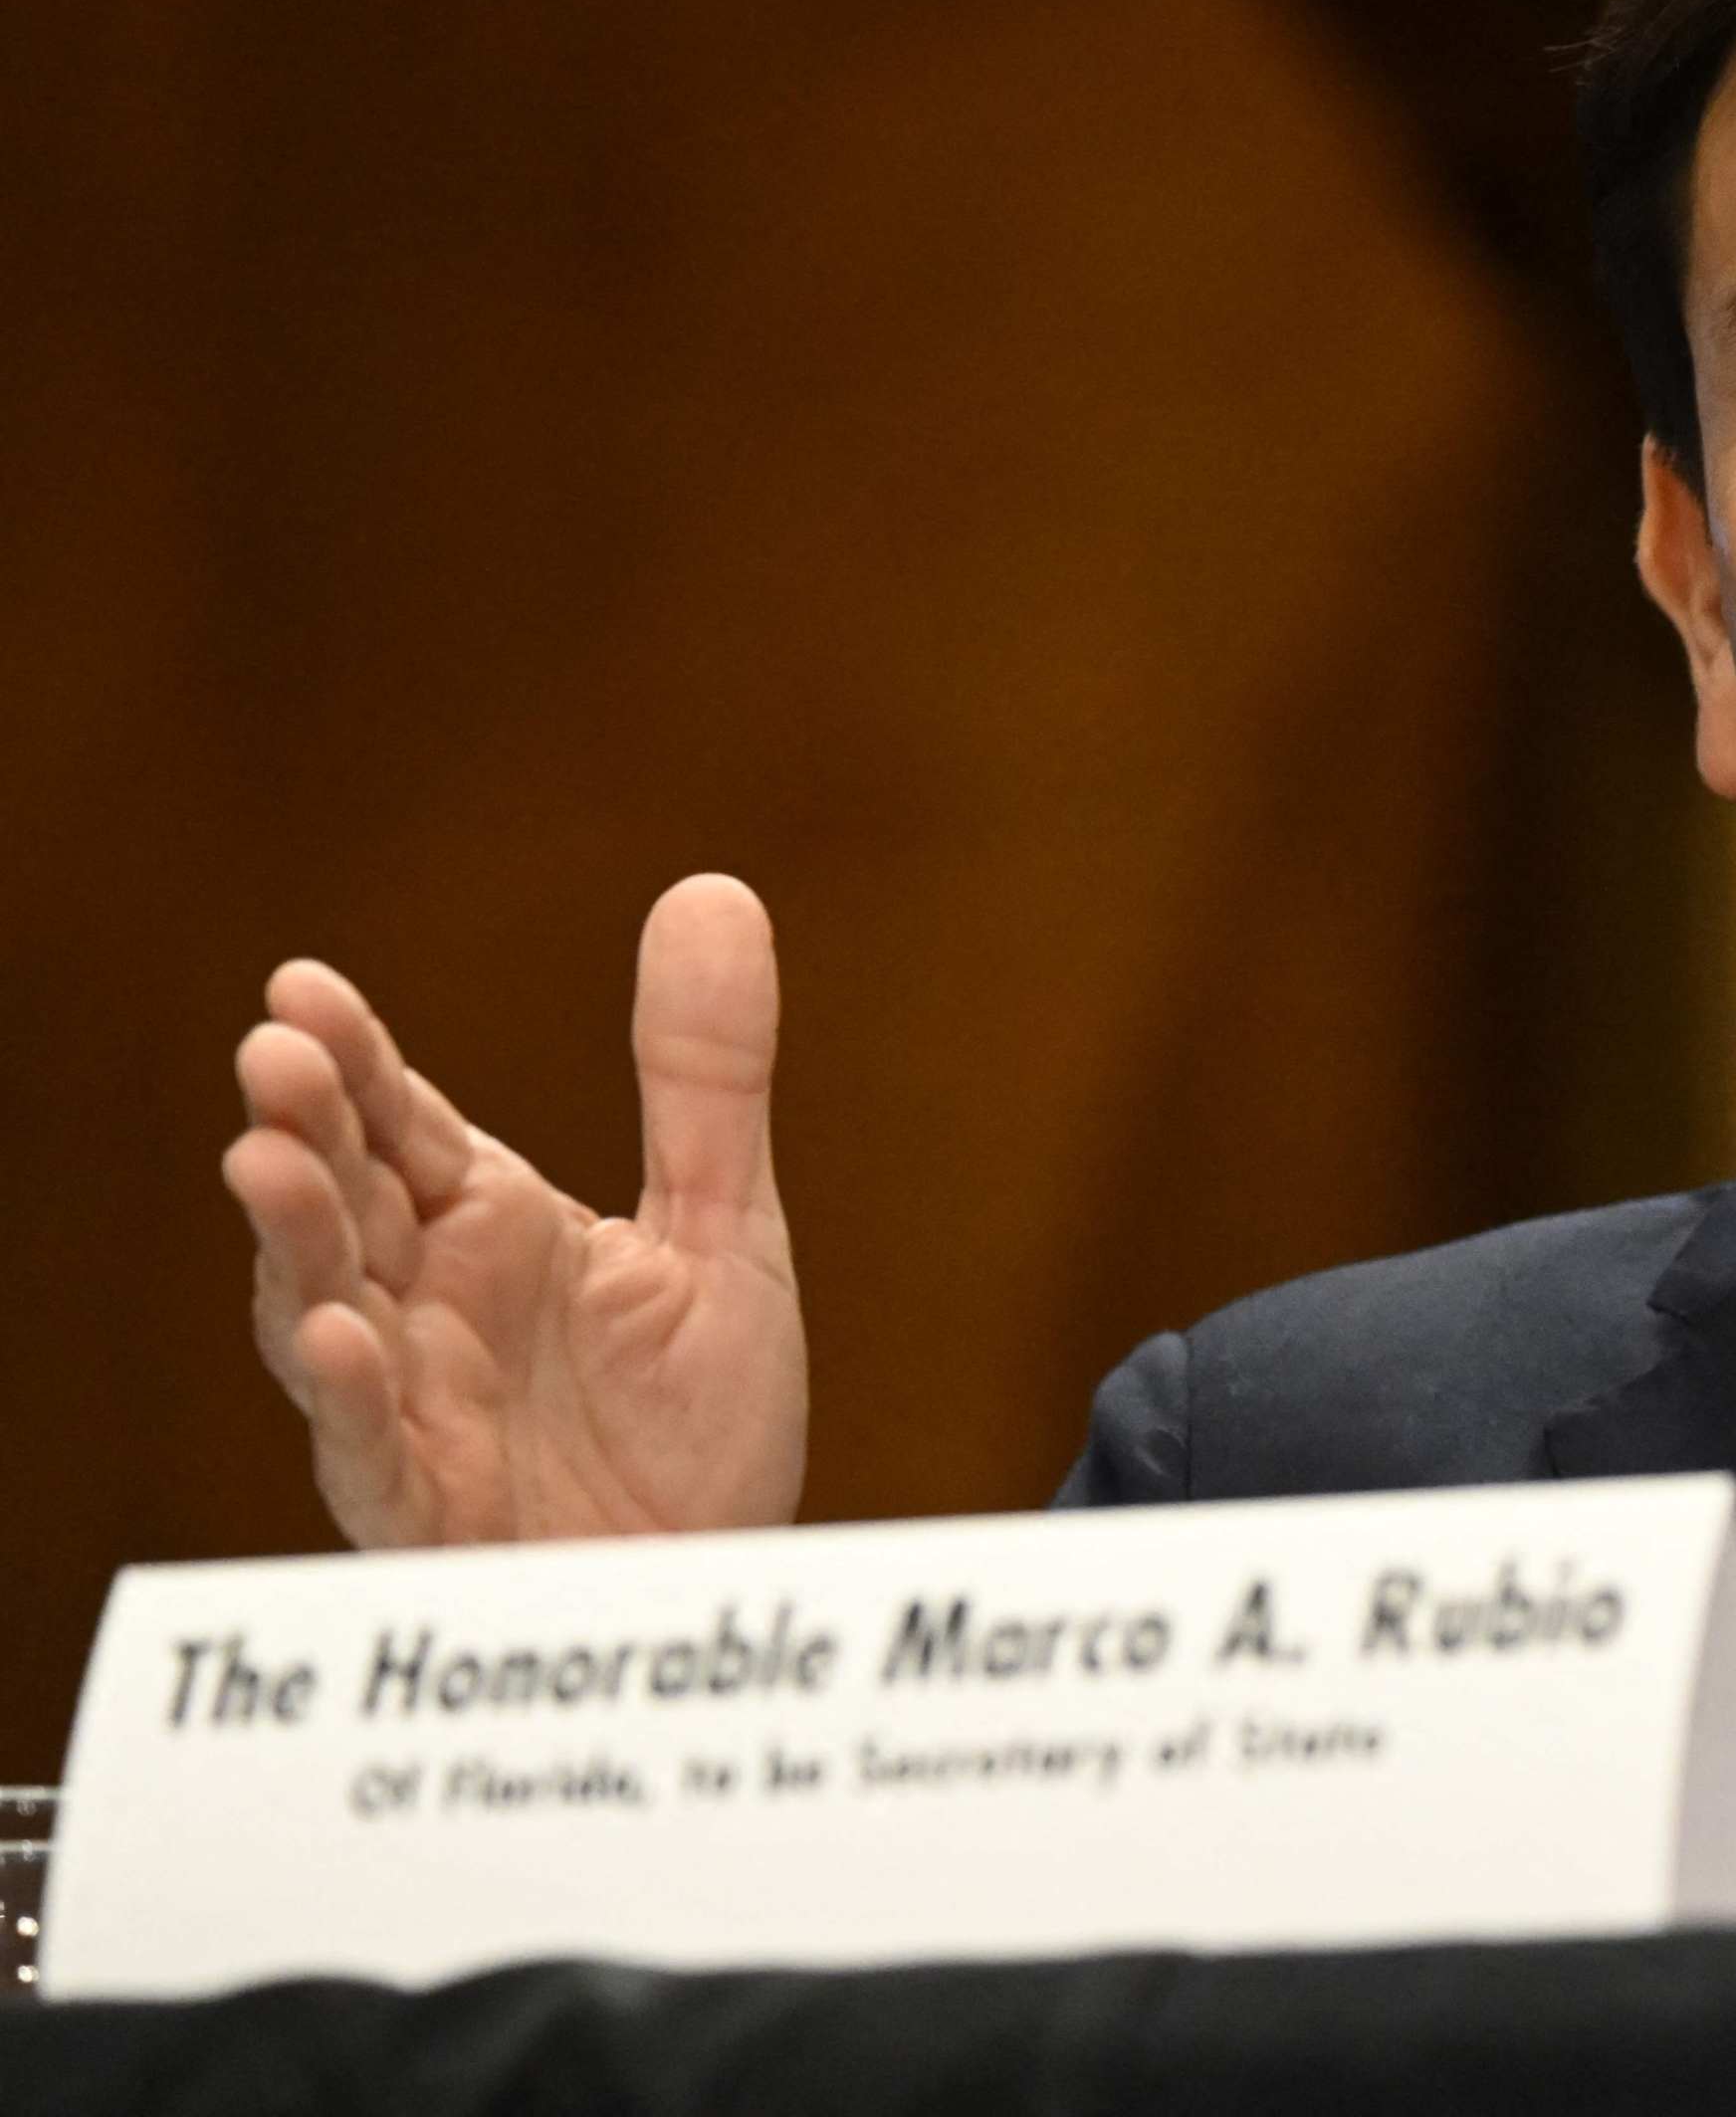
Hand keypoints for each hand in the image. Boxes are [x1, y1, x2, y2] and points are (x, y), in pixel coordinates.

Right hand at [224, 876, 809, 1545]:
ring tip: (266, 1162)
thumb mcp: (725, 1228)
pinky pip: (370, 1450)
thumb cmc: (701, 1425)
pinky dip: (349, 1395)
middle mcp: (431, 1308)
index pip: (404, 1126)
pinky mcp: (428, 1509)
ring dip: (292, 1242)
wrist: (727, 1586)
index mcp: (493, 1231)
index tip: (303, 988)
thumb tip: (713, 890)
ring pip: (322, 1313)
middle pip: (345, 1202)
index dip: (355, 1061)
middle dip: (305, 1132)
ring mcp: (415, 1407)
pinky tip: (337, 1335)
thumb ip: (705, 1078)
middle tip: (275, 1056)